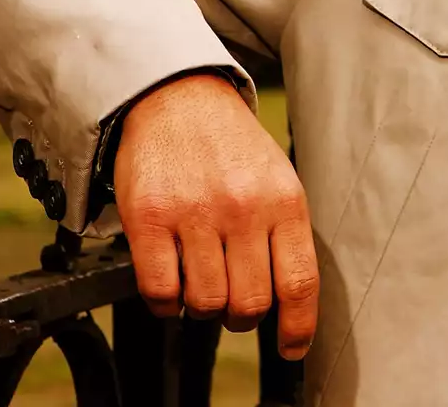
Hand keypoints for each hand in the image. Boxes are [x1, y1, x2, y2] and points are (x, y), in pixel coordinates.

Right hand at [113, 73, 317, 359]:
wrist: (178, 98)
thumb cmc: (231, 146)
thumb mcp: (277, 179)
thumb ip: (283, 234)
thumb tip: (290, 299)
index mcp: (285, 201)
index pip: (298, 282)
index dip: (298, 327)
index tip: (291, 349)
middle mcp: (244, 208)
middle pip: (250, 303)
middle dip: (242, 317)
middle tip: (233, 305)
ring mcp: (195, 213)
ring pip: (205, 302)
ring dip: (202, 309)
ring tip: (200, 285)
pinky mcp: (149, 217)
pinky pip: (160, 290)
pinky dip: (165, 304)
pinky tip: (171, 286)